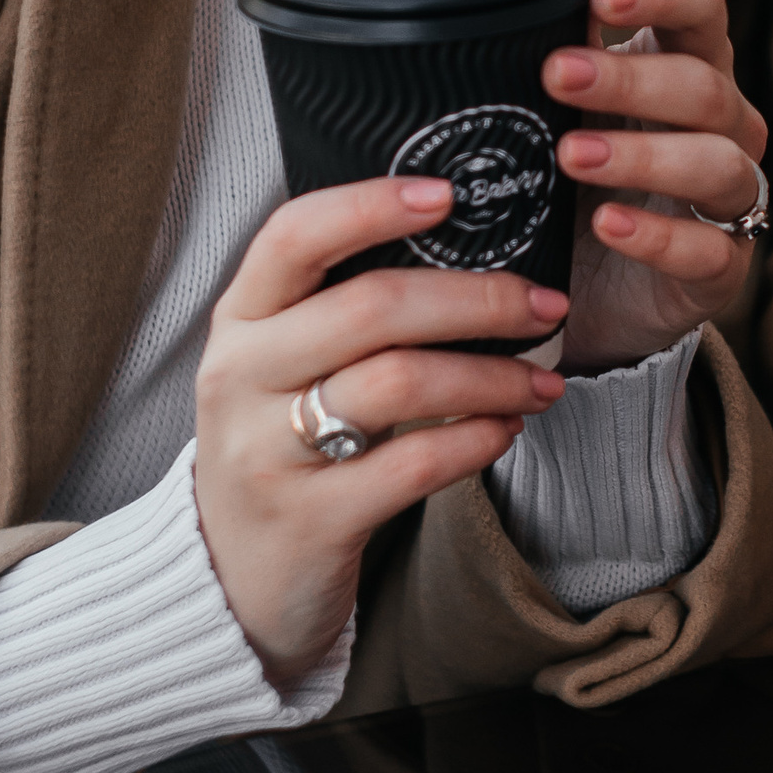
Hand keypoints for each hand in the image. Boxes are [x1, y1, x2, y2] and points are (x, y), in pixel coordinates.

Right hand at [193, 179, 571, 684]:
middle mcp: (240, 376)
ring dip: (492, 376)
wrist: (226, 576)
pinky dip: (475, 442)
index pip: (295, 235)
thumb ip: (341, 307)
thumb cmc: (281, 446)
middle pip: (372, 308)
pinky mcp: (307, 519)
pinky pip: (412, 465)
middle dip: (478, 299)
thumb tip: (463, 243)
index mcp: (240, 319)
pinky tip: (505, 432)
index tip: (451, 195)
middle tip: (546, 303)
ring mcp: (265, 451)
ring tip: (543, 381)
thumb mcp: (282, 365)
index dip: (373, 205)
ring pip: (399, 383)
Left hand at [545, 0, 771, 374]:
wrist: (583, 291)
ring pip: (715, 162)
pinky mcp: (721, 267)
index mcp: (687, 64)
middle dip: (629, 78)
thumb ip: (582, 21)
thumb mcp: (570, 100)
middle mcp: (722, 124)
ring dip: (642, 154)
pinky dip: (658, 234)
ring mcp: (729, 196)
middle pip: (703, 84)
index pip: (703, 5)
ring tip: (570, 157)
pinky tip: (608, 224)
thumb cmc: (580, 177)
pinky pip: (708, 248)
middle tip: (556, 75)